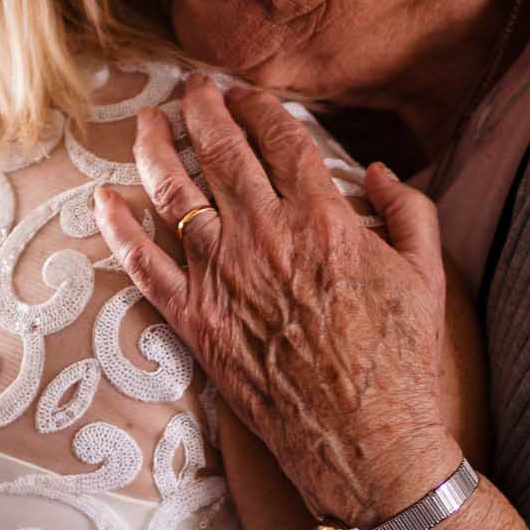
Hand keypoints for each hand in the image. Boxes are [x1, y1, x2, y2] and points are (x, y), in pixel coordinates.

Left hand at [91, 78, 461, 526]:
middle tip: (190, 88)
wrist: (366, 441)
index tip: (245, 93)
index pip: (279, 138)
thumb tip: (374, 173)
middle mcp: (265, 235)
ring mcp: (223, 276)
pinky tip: (103, 199)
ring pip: (173, 192)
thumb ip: (408, 210)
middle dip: (201, 108)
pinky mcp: (195, 320)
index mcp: (323, 217)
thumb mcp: (426, 274)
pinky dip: (118, 228)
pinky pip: (143, 264)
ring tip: (145, 122)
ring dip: (154, 147)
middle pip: (220, 150)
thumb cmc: (401, 362)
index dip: (258, 106)